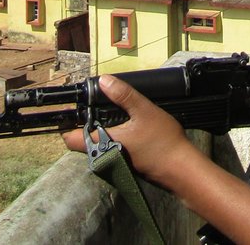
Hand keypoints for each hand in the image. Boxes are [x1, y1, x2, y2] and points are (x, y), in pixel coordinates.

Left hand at [62, 74, 197, 187]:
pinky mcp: (126, 163)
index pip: (71, 139)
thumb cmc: (163, 142)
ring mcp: (115, 161)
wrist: (182, 168)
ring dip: (101, 129)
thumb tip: (104, 81)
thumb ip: (123, 95)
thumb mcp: (144, 111)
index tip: (71, 108)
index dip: (67, 123)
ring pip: (97, 144)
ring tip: (112, 110)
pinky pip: (110, 148)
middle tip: (96, 103)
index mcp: (103, 144)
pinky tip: (127, 124)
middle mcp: (105, 156)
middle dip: (86, 122)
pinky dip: (113, 136)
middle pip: (83, 140)